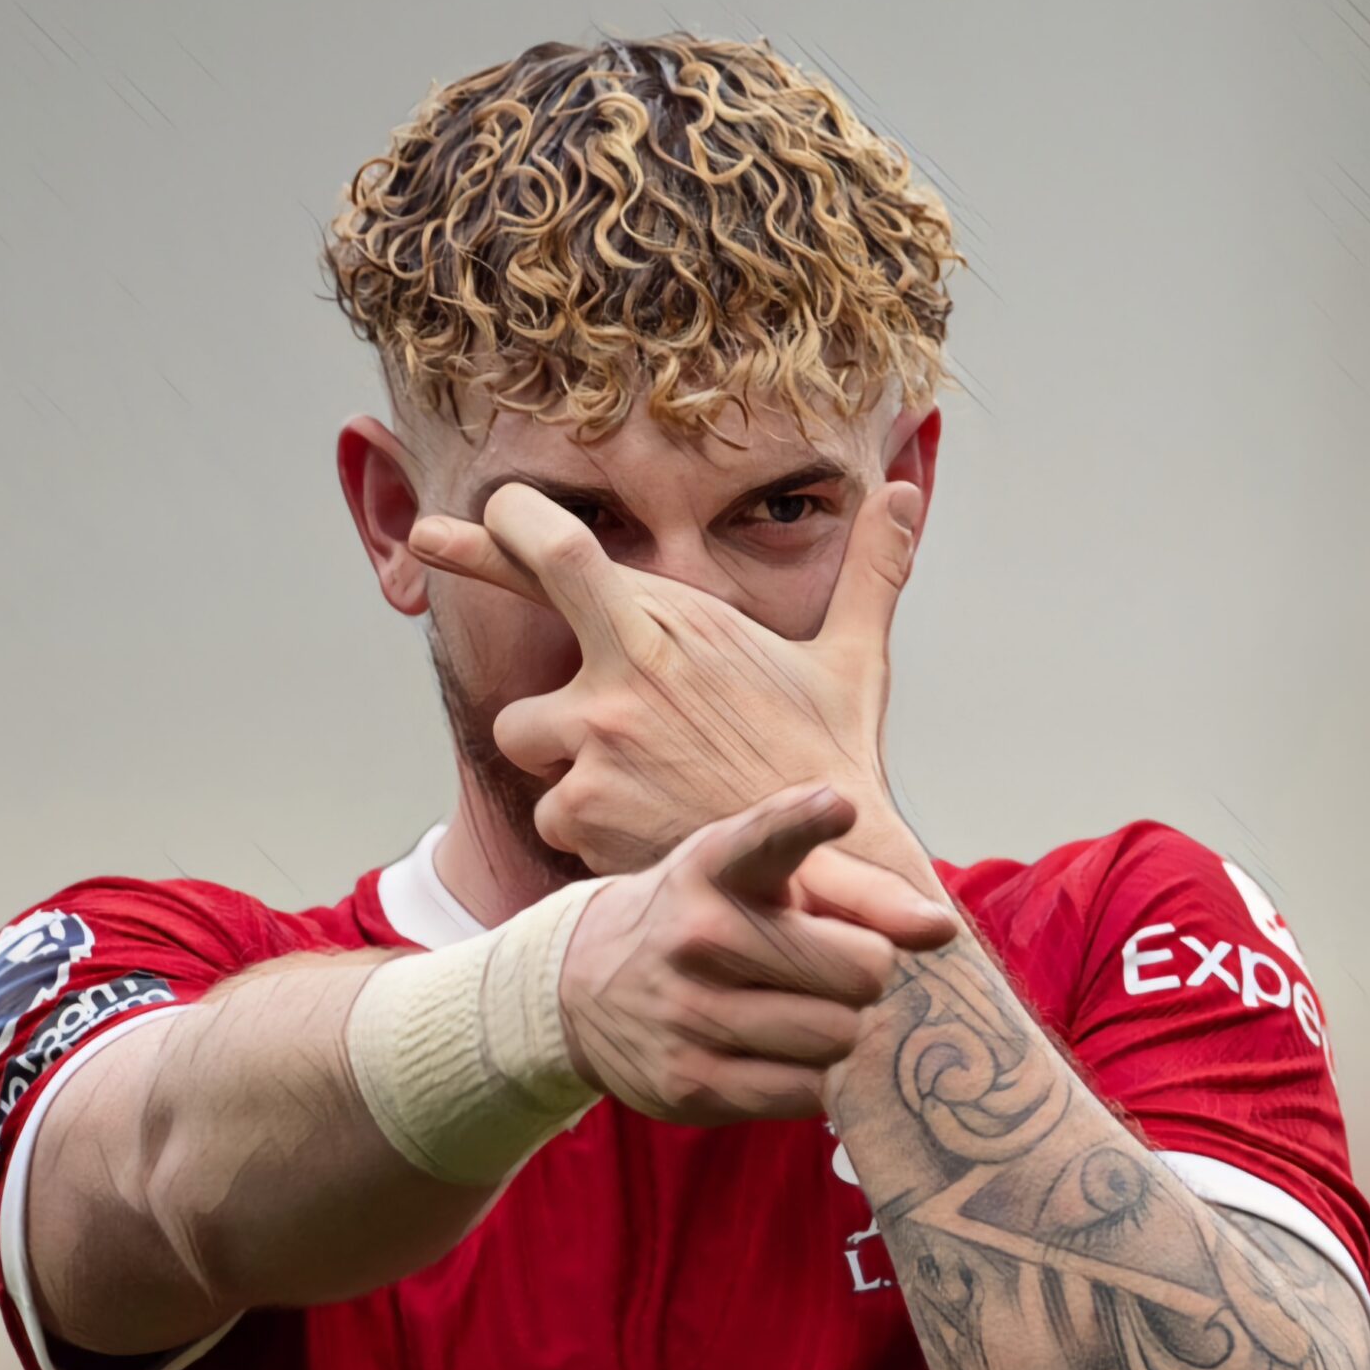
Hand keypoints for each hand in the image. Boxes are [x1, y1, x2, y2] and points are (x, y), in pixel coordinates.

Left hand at [410, 479, 924, 873]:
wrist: (833, 876)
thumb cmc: (831, 765)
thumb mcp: (851, 661)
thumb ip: (870, 573)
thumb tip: (908, 493)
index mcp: (668, 622)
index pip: (556, 552)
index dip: (502, 527)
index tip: (464, 514)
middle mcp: (619, 673)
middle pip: (520, 642)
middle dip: (497, 613)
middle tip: (461, 576)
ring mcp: (593, 745)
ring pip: (529, 740)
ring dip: (562, 760)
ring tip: (640, 786)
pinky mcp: (581, 813)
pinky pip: (552, 811)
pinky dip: (588, 827)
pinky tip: (645, 835)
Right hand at [559, 784, 957, 1125]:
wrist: (585, 983)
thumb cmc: (710, 917)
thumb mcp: (766, 880)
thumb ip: (861, 893)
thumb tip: (940, 931)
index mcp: (716, 866)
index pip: (765, 838)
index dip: (805, 822)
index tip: (835, 807)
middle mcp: (697, 934)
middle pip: (861, 968)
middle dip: (863, 973)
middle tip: (827, 968)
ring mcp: (686, 1011)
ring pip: (840, 1036)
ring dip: (838, 1030)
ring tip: (796, 1010)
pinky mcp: (687, 1083)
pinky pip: (806, 1092)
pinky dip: (809, 1077)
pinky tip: (772, 1051)